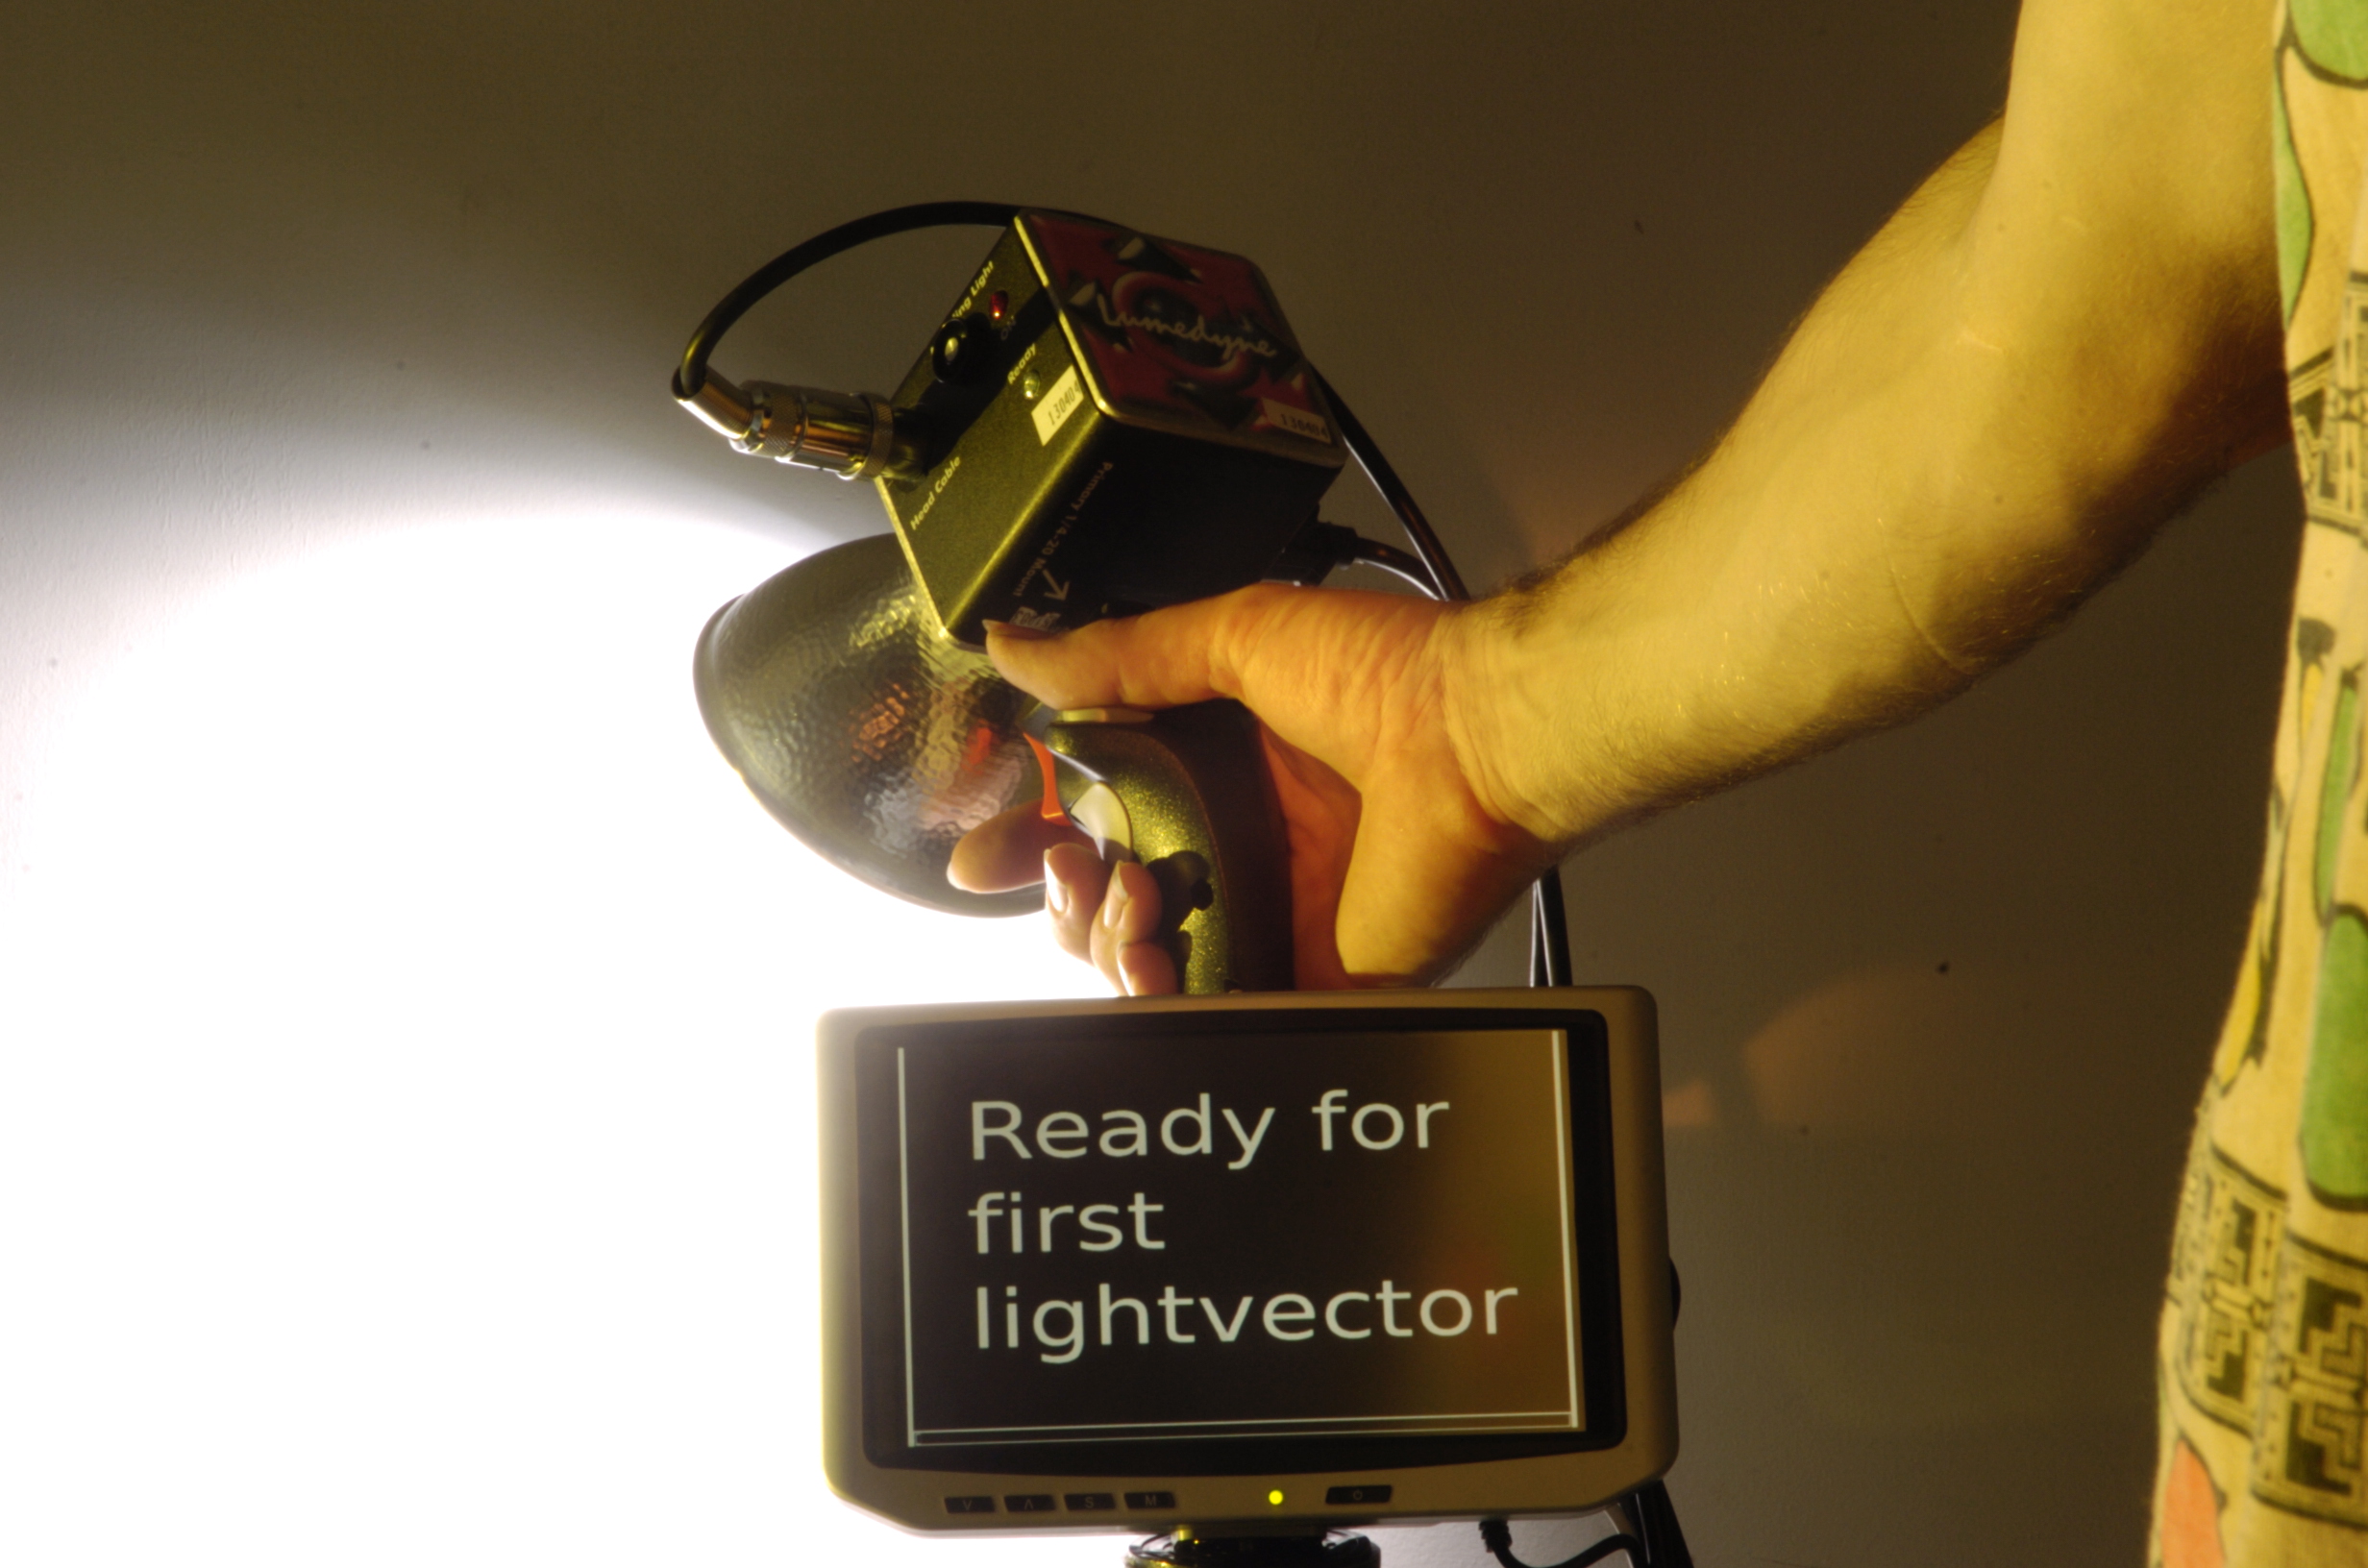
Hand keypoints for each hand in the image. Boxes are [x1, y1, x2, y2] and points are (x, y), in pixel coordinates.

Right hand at [945, 583, 1558, 992]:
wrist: (1476, 739)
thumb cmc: (1391, 675)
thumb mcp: (1234, 637)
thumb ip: (1119, 655)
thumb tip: (1012, 647)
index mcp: (1214, 769)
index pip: (1092, 818)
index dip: (1032, 840)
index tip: (988, 850)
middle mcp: (1236, 845)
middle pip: (1103, 902)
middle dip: (1059, 897)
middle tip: (1069, 871)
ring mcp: (1270, 913)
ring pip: (1142, 963)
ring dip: (1104, 942)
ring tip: (1132, 899)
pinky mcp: (1307, 973)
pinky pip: (1214, 1011)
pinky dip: (1164, 1001)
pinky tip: (1153, 962)